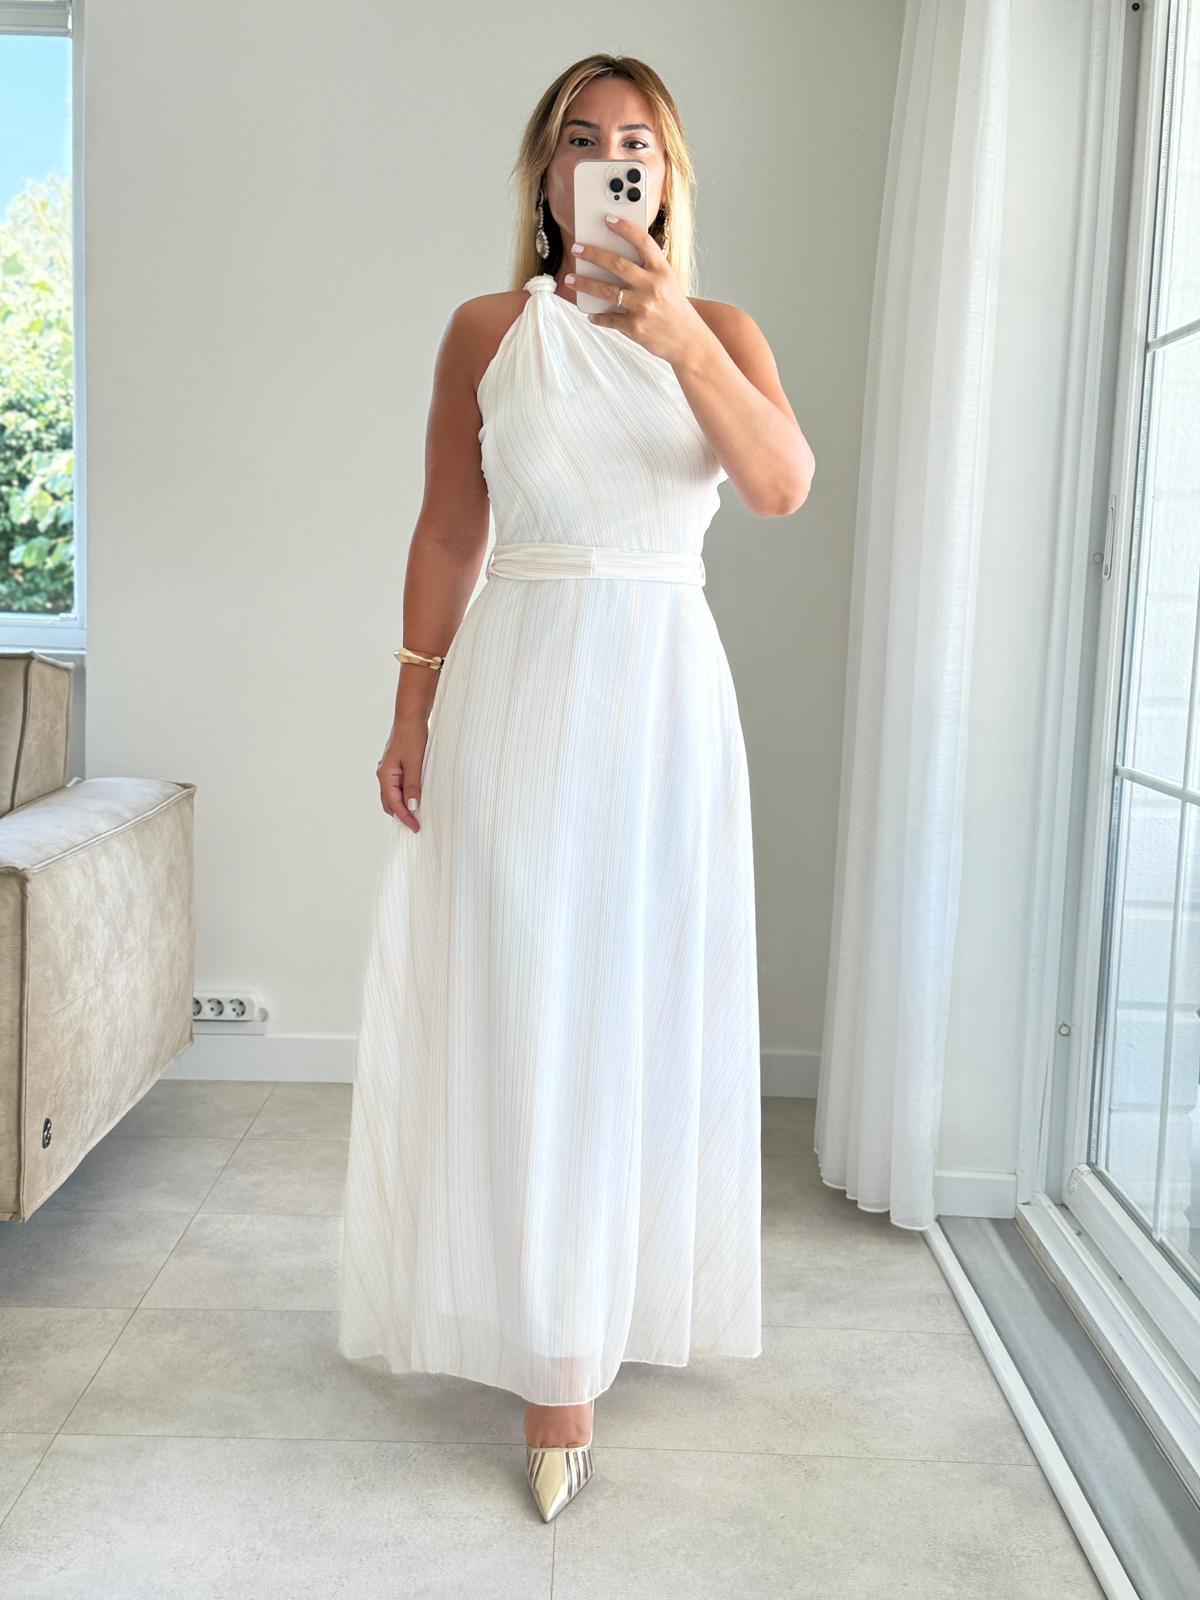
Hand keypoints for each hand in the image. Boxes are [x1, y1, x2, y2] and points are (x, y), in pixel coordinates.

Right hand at [377, 718, 427, 831]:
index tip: (416, 827)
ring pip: (393, 796)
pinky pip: (398, 787)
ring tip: (418, 815)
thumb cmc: (412, 737)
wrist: (410, 718)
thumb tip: (412, 806)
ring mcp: (389, 772)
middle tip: (417, 825)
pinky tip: (416, 798)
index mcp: (385, 775)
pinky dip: (405, 796)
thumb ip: (413, 785)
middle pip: (390, 803)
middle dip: (402, 815)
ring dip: (403, 806)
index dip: (405, 817)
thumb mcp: (415, 763)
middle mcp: (384, 775)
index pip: (394, 804)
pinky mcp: (396, 768)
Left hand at [567, 214, 711, 368]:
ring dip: (584, 283)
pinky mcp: (635, 327)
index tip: (608, 220)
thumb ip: (648, 270)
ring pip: (606, 291)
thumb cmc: (675, 310)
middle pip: (617, 264)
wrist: (688, 341)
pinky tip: (590, 314)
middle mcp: (653, 286)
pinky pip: (609, 319)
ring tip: (569, 279)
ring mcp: (643, 307)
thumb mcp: (668, 283)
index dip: (625, 228)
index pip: (643, 242)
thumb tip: (616, 260)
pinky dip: (597, 316)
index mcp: (663, 271)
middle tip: (577, 249)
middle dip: (592, 254)